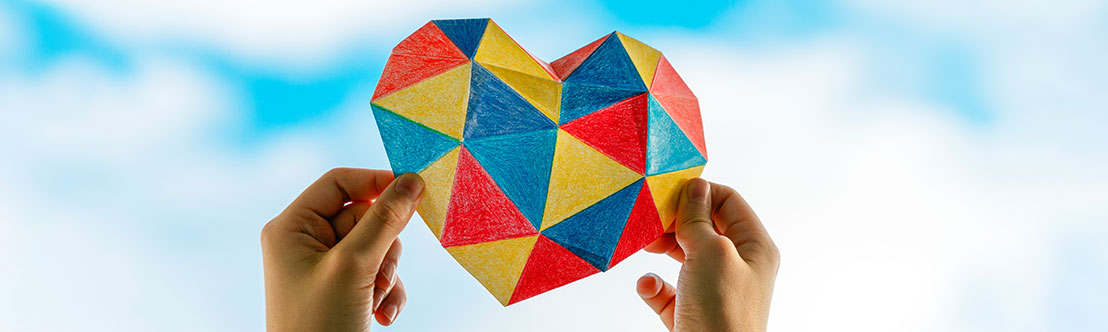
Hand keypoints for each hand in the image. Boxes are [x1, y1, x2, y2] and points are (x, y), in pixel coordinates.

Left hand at [261, 168, 424, 330]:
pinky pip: (379, 272)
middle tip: (378, 274)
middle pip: (364, 215)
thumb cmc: (319, 325)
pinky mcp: (343, 290)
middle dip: (382, 246)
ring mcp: (325, 268)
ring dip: (387, 273)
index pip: (338, 182)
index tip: (414, 188)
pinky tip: (381, 315)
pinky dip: (387, 291)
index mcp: (291, 228)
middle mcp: (305, 243)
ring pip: (378, 246)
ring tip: (374, 299)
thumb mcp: (354, 267)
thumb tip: (412, 181)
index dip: (375, 182)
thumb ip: (384, 220)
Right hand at [637, 178, 779, 331]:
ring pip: (683, 256)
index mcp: (754, 248)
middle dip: (675, 221)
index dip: (700, 192)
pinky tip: (648, 285)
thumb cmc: (722, 313)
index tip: (669, 191)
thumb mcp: (711, 253)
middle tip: (652, 219)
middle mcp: (736, 267)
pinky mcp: (690, 313)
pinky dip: (653, 285)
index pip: (729, 202)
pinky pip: (667, 289)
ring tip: (646, 246)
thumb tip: (695, 186)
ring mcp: (713, 291)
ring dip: (661, 249)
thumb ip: (699, 218)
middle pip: (703, 227)